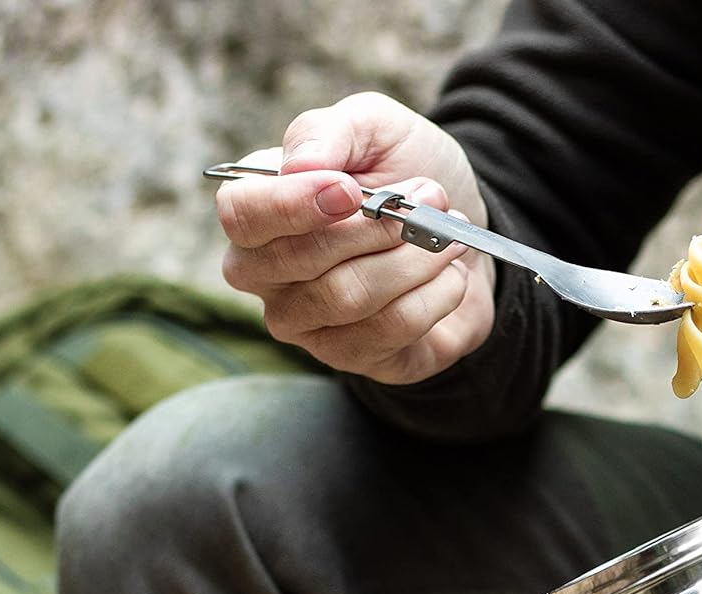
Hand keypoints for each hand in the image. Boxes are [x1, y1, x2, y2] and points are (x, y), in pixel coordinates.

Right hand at [215, 92, 495, 383]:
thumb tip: (298, 164)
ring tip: (446, 234)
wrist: (458, 229)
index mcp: (257, 209)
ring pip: (352, 297)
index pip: (243, 215)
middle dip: (379, 228)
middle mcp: (267, 275)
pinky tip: (451, 274)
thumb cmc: (403, 173)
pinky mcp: (354, 358)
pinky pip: (392, 329)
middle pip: (303, 262)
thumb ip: (331, 132)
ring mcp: (306, 324)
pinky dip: (435, 295)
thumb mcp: (374, 128)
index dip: (293, 205)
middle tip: (431, 197)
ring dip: (415, 259)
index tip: (353, 190)